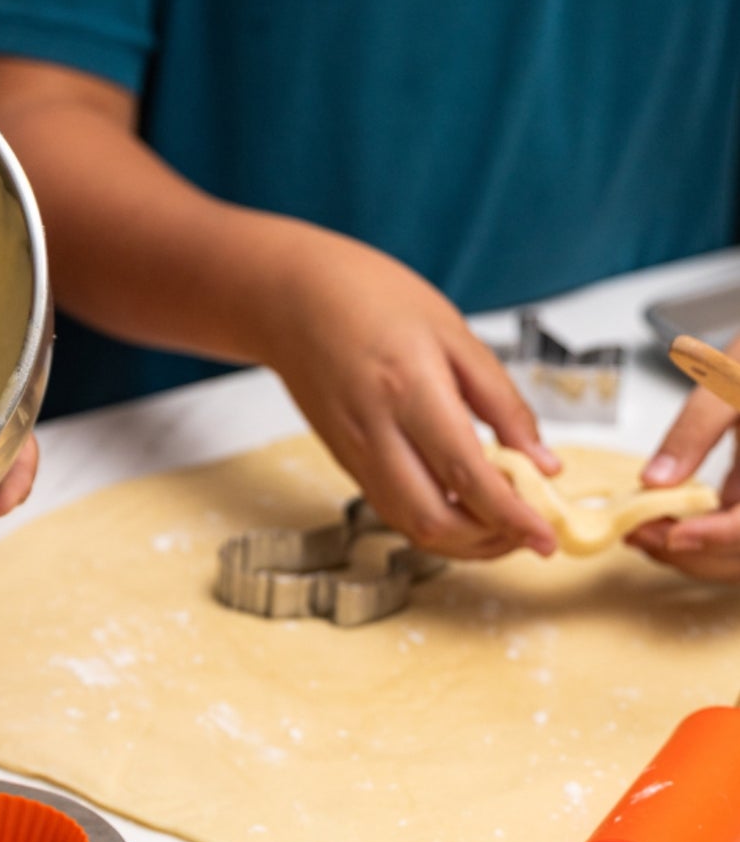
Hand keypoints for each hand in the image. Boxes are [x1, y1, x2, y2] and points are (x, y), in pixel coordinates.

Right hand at [261, 229, 560, 559]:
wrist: (293, 301)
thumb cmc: (372, 300)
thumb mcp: (454, 334)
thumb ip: (501, 402)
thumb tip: (542, 461)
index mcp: (411, 391)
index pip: (467, 475)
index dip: (512, 516)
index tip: (547, 537)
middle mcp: (377, 433)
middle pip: (434, 520)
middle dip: (488, 541)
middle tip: (527, 530)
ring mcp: (355, 454)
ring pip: (410, 526)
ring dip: (460, 541)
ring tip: (500, 522)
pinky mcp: (346, 462)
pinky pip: (392, 509)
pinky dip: (433, 522)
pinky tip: (461, 505)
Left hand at [627, 342, 739, 581]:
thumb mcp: (730, 380)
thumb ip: (696, 429)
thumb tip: (656, 480)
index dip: (717, 536)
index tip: (673, 534)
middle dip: (688, 551)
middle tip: (634, 532)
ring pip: (736, 560)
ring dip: (689, 554)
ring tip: (640, 528)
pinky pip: (733, 544)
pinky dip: (698, 541)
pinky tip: (662, 522)